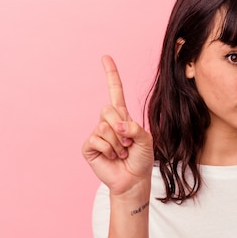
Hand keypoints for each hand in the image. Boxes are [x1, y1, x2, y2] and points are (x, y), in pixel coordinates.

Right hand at [82, 55, 153, 194]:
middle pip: (107, 109)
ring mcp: (97, 134)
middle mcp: (108, 122)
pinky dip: (109, 150)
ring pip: (104, 126)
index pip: (115, 91)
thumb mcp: (146, 140)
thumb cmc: (141, 159)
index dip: (111, 75)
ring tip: (121, 152)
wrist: (133, 180)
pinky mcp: (89, 146)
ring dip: (117, 143)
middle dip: (120, 127)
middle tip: (127, 143)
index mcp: (122, 116)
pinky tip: (112, 157)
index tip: (105, 57)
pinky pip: (97, 140)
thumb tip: (116, 125)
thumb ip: (135, 127)